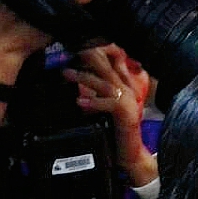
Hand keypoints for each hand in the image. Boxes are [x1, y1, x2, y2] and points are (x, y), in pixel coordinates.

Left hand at [62, 45, 158, 184]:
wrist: (129, 154)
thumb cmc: (114, 130)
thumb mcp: (104, 104)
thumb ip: (95, 89)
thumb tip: (73, 74)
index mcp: (126, 84)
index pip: (115, 59)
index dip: (98, 49)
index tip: (76, 43)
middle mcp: (130, 90)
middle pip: (109, 67)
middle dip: (88, 57)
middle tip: (68, 51)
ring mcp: (130, 102)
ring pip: (106, 84)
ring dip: (85, 78)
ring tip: (66, 74)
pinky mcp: (127, 115)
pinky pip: (110, 104)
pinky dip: (94, 102)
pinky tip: (80, 102)